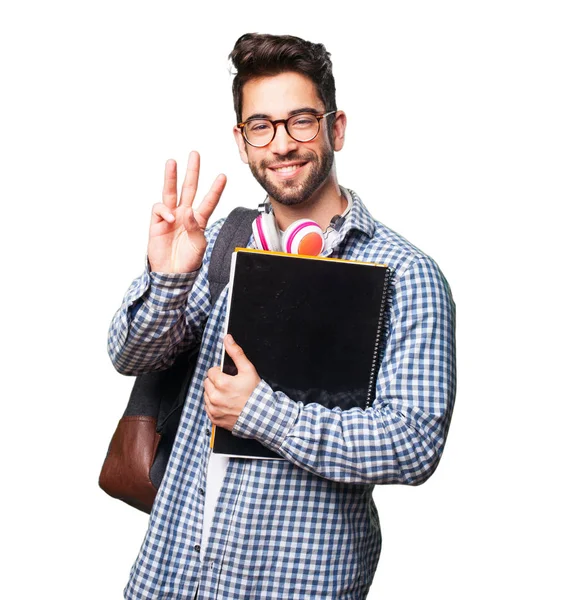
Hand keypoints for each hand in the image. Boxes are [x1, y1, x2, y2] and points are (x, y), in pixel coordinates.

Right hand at [147, 151, 226, 272]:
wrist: (171, 274)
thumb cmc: (188, 261)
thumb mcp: (199, 246)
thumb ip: (196, 228)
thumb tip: (187, 212)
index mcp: (199, 220)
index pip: (209, 201)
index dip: (215, 189)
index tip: (223, 176)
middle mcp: (185, 214)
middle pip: (189, 189)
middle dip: (192, 172)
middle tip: (195, 154)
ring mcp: (170, 217)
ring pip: (171, 192)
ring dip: (171, 177)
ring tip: (172, 162)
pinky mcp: (157, 222)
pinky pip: (160, 209)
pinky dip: (164, 211)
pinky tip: (170, 219)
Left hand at [204, 335, 260, 431]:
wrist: (262, 417)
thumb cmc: (256, 393)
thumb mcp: (248, 370)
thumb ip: (236, 353)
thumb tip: (227, 338)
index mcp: (221, 383)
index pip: (211, 372)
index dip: (220, 372)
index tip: (228, 376)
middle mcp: (215, 397)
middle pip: (207, 383)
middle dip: (216, 382)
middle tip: (229, 385)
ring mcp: (214, 410)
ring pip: (206, 395)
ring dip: (214, 393)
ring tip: (228, 395)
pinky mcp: (214, 419)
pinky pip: (208, 408)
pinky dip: (214, 405)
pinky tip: (225, 404)